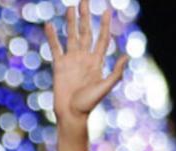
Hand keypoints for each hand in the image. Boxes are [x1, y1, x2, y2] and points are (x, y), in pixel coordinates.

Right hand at [44, 0, 127, 150]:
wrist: (71, 114)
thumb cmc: (89, 104)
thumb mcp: (105, 87)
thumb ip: (115, 72)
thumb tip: (126, 56)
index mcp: (97, 61)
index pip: (102, 38)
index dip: (105, 24)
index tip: (107, 10)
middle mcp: (84, 57)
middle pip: (86, 32)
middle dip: (86, 16)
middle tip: (85, 0)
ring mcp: (71, 60)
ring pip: (71, 36)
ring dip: (71, 22)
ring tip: (70, 8)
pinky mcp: (59, 65)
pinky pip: (55, 47)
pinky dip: (52, 36)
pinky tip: (50, 25)